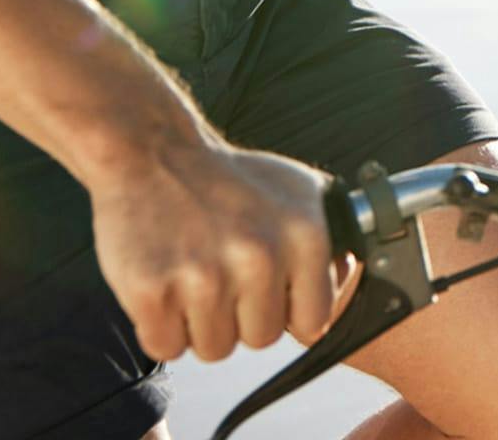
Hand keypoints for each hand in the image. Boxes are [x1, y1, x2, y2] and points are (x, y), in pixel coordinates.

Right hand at [87, 136, 351, 363]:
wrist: (148, 148)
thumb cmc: (224, 176)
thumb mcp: (294, 189)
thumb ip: (329, 238)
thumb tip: (349, 279)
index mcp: (302, 235)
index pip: (312, 324)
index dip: (285, 308)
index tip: (264, 282)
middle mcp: (258, 256)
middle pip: (260, 339)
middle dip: (239, 312)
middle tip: (218, 265)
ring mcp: (203, 277)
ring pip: (213, 349)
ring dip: (198, 320)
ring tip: (189, 266)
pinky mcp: (152, 291)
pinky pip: (166, 347)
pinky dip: (159, 323)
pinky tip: (161, 275)